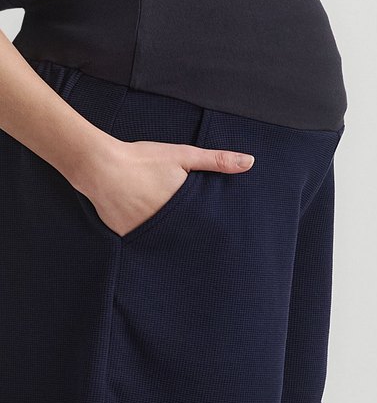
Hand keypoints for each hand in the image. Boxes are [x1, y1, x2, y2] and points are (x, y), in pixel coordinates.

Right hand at [74, 138, 254, 236]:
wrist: (99, 166)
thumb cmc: (142, 158)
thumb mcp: (183, 155)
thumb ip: (217, 160)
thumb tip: (250, 162)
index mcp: (182, 208)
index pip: (205, 228)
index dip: (212, 232)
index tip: (223, 239)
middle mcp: (165, 226)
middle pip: (185, 237)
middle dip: (192, 239)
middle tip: (203, 247)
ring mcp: (144, 234)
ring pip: (164, 242)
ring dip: (170, 240)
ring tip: (176, 241)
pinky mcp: (126, 237)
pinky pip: (142, 241)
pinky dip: (147, 238)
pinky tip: (150, 234)